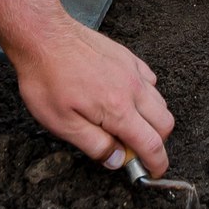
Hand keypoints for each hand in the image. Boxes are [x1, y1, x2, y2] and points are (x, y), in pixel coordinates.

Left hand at [6, 14, 176, 174]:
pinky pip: (150, 80)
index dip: (157, 163)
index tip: (154, 172)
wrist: (43, 37)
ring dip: (151, 119)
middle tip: (134, 149)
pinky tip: (125, 98)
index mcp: (118, 110)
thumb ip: (94, 144)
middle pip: (165, 123)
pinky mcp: (127, 56)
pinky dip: (146, 95)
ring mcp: (132, 70)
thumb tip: (117, 160)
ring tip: (125, 124)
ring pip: (160, 102)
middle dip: (157, 142)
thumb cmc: (47, 78)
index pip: (151, 144)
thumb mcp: (62, 124)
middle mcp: (132, 89)